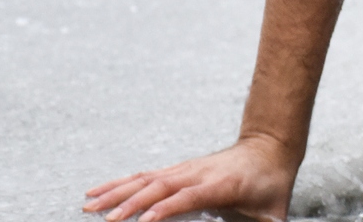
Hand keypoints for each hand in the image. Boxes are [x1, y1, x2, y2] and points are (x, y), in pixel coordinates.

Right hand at [83, 134, 296, 221]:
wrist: (270, 148)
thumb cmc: (271, 185)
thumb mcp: (272, 214)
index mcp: (223, 185)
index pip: (189, 196)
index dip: (166, 209)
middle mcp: (200, 173)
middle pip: (160, 186)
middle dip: (131, 204)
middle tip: (106, 221)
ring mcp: (187, 168)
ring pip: (147, 179)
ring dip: (117, 192)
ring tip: (89, 205)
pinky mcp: (179, 169)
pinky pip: (145, 175)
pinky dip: (120, 183)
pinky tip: (99, 191)